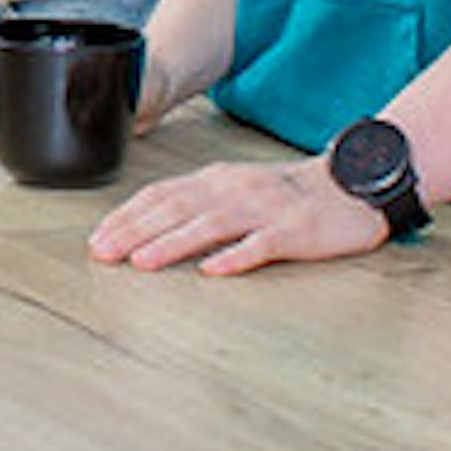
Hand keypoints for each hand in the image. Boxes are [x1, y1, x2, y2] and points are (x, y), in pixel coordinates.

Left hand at [90, 157, 391, 274]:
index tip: (98, 238)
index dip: (127, 216)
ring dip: (173, 242)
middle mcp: (235, 189)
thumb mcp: (236, 188)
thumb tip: (150, 224)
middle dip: (135, 230)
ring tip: (142, 260)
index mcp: (217, 180)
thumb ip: (198, 202)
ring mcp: (265, 209)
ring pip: (211, 224)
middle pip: (177, 208)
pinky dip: (236, 256)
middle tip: (103, 252)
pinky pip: (262, 245)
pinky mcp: (295, 231)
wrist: (352, 185)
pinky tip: (213, 270)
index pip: (161, 195)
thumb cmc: (288, 195)